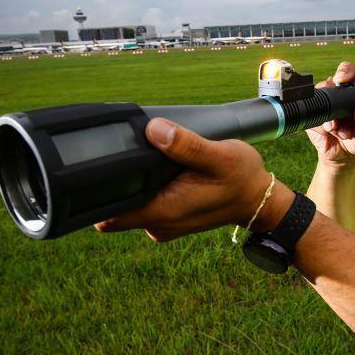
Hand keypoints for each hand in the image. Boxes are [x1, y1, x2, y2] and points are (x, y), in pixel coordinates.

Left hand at [94, 118, 293, 241]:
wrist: (259, 199)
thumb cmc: (242, 178)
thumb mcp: (219, 156)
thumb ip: (186, 145)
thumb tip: (154, 129)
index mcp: (164, 212)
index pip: (110, 213)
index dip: (95, 193)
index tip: (94, 167)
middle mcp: (158, 224)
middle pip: (114, 206)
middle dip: (114, 181)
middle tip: (126, 151)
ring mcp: (161, 224)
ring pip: (128, 204)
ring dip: (132, 182)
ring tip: (145, 157)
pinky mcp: (166, 218)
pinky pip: (143, 203)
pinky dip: (145, 187)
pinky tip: (157, 169)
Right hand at [305, 61, 354, 168]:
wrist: (346, 157)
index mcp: (354, 90)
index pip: (348, 72)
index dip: (344, 71)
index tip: (342, 79)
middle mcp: (336, 94)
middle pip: (329, 83)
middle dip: (334, 97)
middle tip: (341, 113)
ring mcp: (323, 105)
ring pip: (320, 101)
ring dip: (333, 119)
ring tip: (343, 132)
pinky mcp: (311, 117)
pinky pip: (312, 116)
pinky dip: (324, 127)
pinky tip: (333, 133)